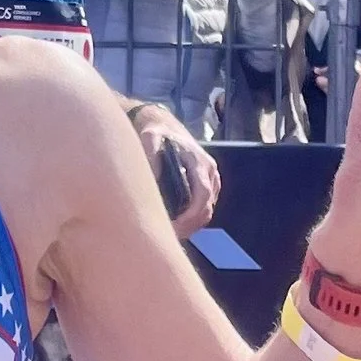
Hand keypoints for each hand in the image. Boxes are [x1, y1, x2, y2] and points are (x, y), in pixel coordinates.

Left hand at [129, 100, 218, 237]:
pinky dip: (193, 219)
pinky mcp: (207, 184)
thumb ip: (151, 157)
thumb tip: (153, 180)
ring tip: (169, 233)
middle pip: (207, 209)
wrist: (163, 124)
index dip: (190, 216)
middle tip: (167, 236)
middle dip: (189, 226)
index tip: (174, 227)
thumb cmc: (156, 133)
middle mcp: (210, 172)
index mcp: (199, 162)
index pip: (202, 195)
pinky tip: (175, 224)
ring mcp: (211, 179)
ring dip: (191, 225)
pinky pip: (205, 208)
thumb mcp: (149, 138)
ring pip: (207, 212)